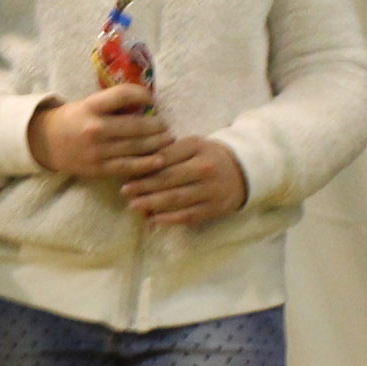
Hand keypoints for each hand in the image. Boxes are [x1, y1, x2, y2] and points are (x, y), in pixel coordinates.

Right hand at [29, 83, 167, 178]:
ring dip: (157, 143)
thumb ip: (112, 104)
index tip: (153, 100)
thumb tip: (145, 102)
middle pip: (136, 125)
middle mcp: (95, 128)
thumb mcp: (87, 104)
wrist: (46, 143)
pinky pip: (129, 166)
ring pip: (136, 146)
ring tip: (168, 139)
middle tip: (166, 125)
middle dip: (157, 125)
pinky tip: (160, 159)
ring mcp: (97, 151)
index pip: (123, 95)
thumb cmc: (73, 120)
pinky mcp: (99, 169)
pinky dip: (147, 164)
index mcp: (91, 107)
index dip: (143, 95)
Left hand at [121, 136, 246, 226]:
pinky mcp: (214, 208)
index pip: (166, 157)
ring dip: (151, 203)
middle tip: (124, 191)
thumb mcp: (193, 146)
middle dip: (144, 186)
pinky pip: (188, 215)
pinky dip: (169, 218)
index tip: (127, 172)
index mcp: (197, 147)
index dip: (145, 166)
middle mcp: (205, 168)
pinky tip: (153, 219)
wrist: (242, 172)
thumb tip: (138, 164)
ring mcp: (211, 190)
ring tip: (133, 205)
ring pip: (176, 199)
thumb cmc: (208, 156)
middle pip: (169, 178)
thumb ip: (169, 152)